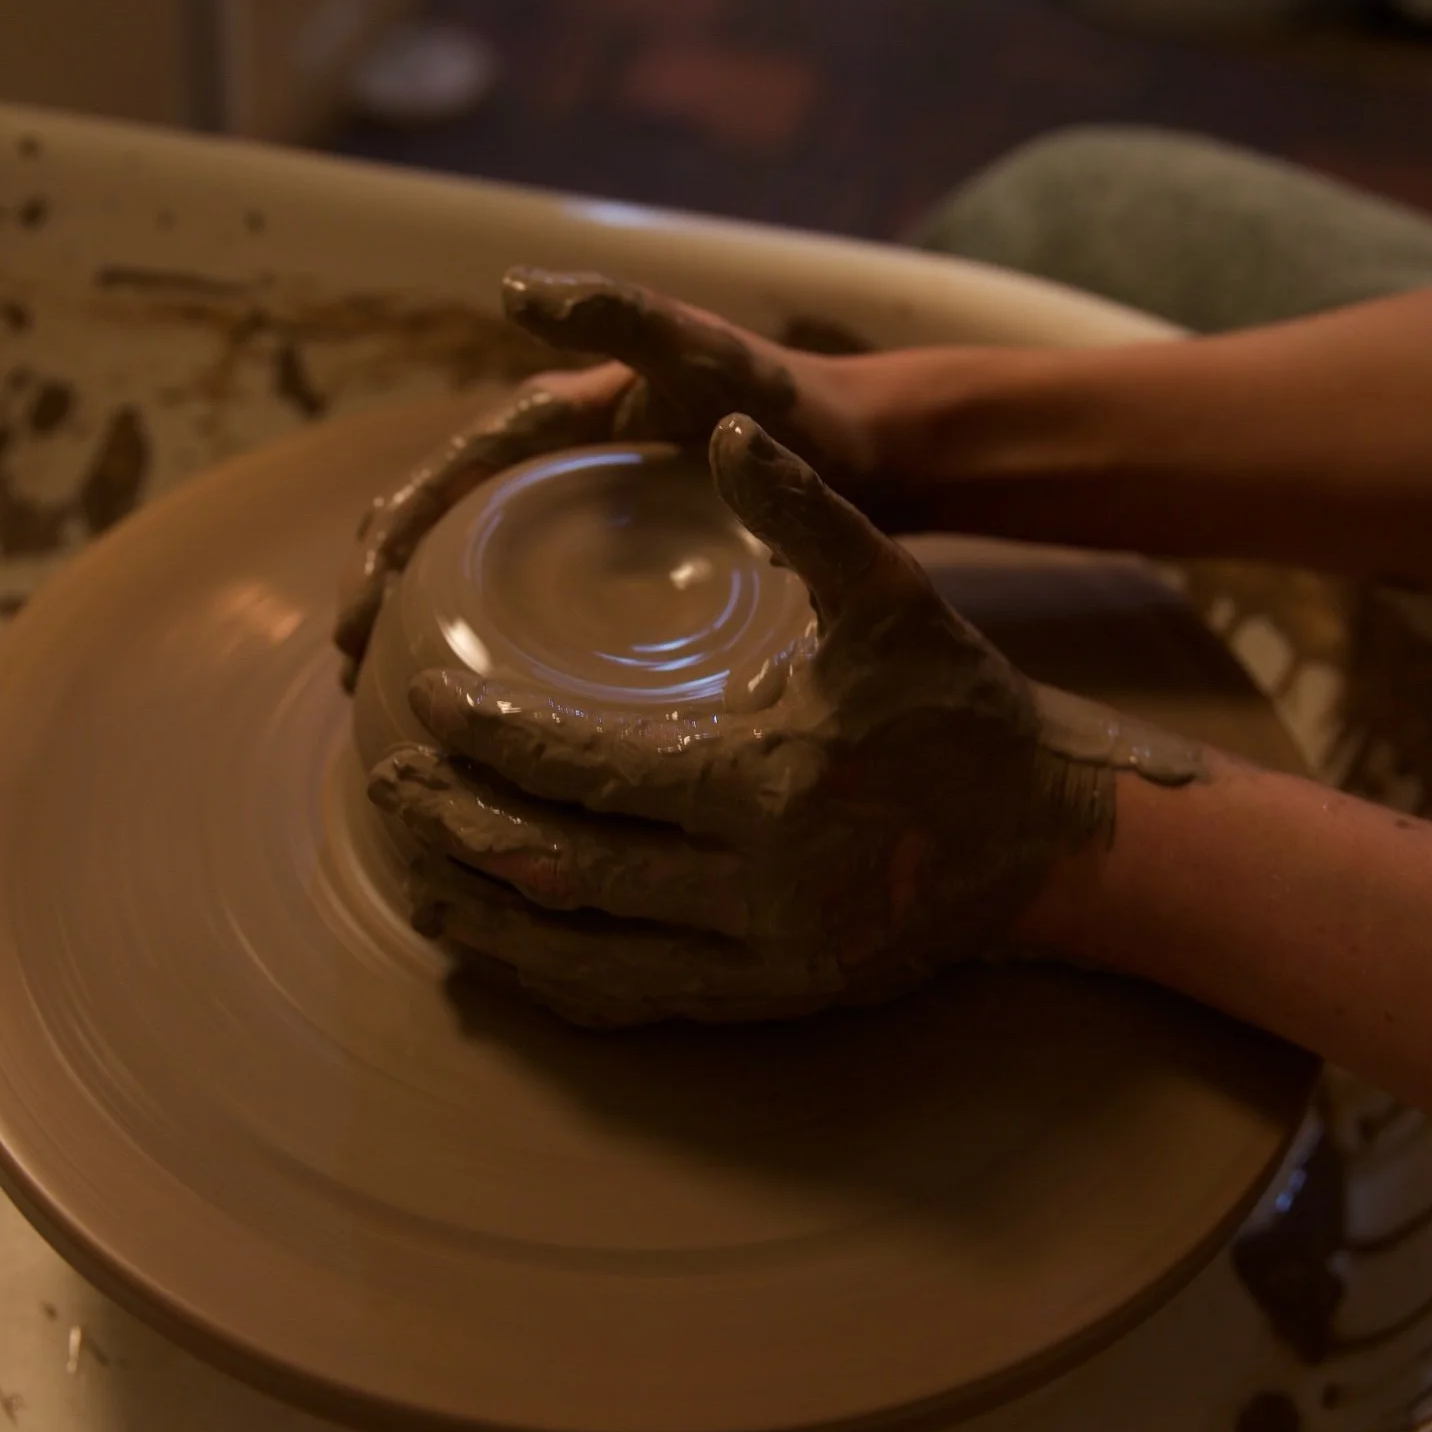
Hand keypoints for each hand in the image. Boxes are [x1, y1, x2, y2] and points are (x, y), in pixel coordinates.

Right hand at [333, 268, 882, 683]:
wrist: (864, 450)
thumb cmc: (787, 402)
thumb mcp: (706, 354)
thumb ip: (623, 317)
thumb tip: (513, 288)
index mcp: (556, 416)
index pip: (449, 474)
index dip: (397, 533)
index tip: (363, 599)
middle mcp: (552, 460)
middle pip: (436, 521)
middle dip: (380, 585)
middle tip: (351, 665)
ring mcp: (579, 512)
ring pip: (467, 563)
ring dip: (414, 614)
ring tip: (375, 688)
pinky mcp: (612, 559)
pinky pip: (524, 596)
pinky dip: (479, 637)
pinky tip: (474, 703)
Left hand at [366, 415, 1202, 1026]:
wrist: (1049, 843)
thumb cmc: (964, 710)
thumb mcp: (894, 597)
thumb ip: (805, 515)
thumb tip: (723, 430)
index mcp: (766, 786)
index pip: (586, 771)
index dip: (489, 737)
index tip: (421, 698)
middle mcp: (751, 892)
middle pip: (559, 869)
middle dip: (455, 827)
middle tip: (382, 784)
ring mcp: (756, 963)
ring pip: (577, 953)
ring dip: (481, 911)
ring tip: (408, 866)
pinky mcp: (765, 1002)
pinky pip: (628, 1001)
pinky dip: (545, 975)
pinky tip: (493, 943)